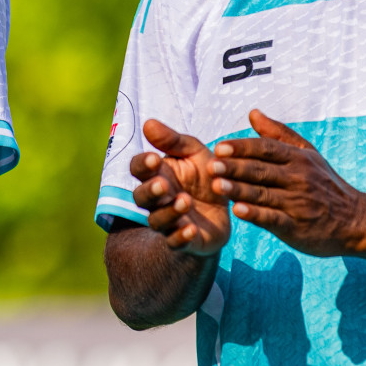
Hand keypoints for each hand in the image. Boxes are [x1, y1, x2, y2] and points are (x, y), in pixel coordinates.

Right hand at [130, 118, 229, 254]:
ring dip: (168, 212)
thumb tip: (148, 123)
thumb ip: (174, 141)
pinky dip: (181, 237)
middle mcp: (157, 199)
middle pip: (141, 197)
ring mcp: (169, 221)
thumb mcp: (195, 154)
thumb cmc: (205, 176)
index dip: (143, 166)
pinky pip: (175, 242)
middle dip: (150, 191)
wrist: (227, 210)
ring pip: (156, 220)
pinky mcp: (185, 240)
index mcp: (158, 174)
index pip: (138, 169)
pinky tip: (191, 229)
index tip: (155, 159)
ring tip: (185, 202)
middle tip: (164, 185)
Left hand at [210, 109, 365, 255]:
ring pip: (263, 194)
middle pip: (261, 171)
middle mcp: (298, 179)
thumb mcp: (308, 154)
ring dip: (239, 190)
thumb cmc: (325, 184)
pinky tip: (238, 211)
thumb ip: (278, 134)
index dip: (243, 148)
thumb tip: (253, 113)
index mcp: (298, 159)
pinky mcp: (296, 226)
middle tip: (211, 165)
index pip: (266, 149)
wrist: (356, 221)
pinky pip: (273, 218)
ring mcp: (297, 203)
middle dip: (235, 168)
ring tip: (216, 186)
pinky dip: (255, 215)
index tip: (220, 147)